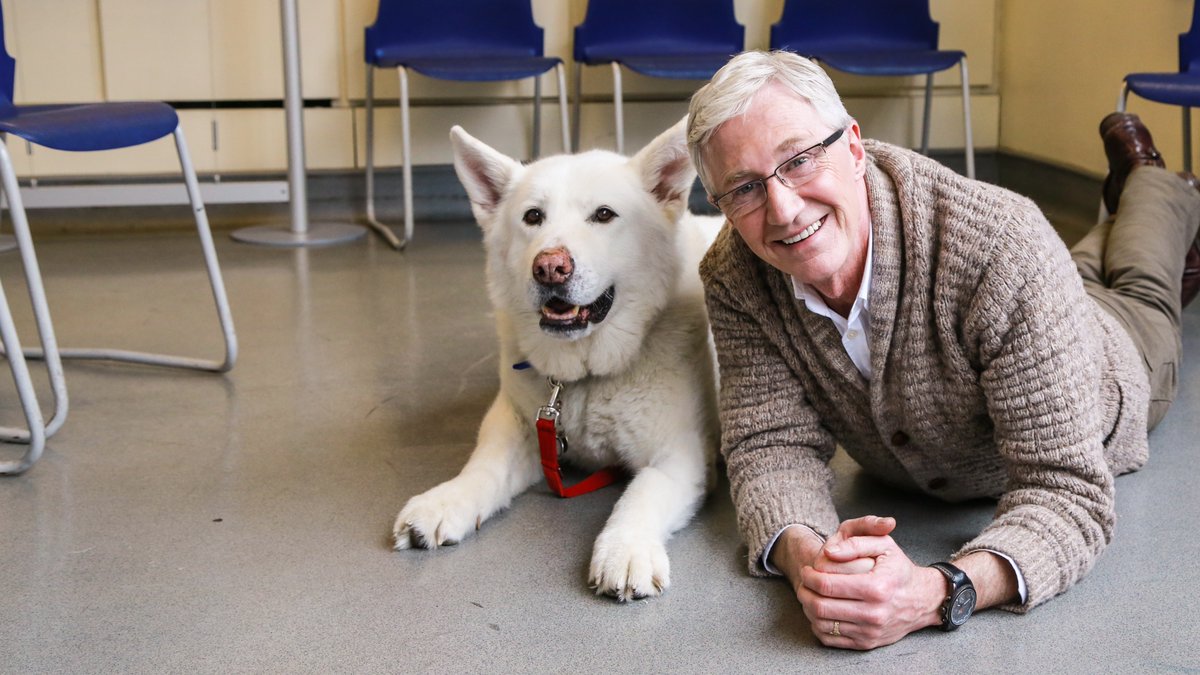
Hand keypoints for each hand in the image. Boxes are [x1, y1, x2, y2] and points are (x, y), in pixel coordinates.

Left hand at [797, 516, 943, 649]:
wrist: (921, 599)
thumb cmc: (898, 568)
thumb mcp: (883, 545)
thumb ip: (855, 543)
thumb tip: (828, 552)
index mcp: (876, 588)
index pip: (826, 585)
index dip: (809, 576)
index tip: (806, 569)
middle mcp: (873, 613)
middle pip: (820, 606)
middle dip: (804, 592)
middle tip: (803, 582)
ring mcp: (870, 631)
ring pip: (822, 624)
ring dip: (807, 608)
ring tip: (809, 594)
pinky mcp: (866, 643)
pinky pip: (830, 639)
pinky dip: (817, 625)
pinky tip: (820, 611)